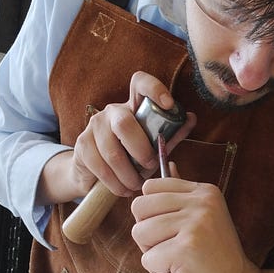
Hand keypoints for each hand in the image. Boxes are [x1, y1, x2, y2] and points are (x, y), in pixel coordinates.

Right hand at [39, 71, 195, 203]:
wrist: (94, 173)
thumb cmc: (132, 156)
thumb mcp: (153, 145)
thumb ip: (171, 134)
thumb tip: (190, 118)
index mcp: (134, 106)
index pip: (140, 83)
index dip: (154, 88)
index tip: (168, 104)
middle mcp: (113, 111)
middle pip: (124, 123)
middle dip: (141, 150)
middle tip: (150, 166)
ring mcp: (94, 126)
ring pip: (112, 152)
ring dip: (129, 175)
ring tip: (137, 185)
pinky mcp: (82, 145)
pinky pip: (101, 168)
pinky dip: (116, 184)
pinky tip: (124, 189)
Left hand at [131, 169, 273, 272]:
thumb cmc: (215, 260)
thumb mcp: (203, 220)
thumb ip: (183, 195)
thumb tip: (168, 165)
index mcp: (205, 191)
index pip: (150, 187)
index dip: (152, 214)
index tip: (175, 231)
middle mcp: (202, 202)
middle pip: (139, 207)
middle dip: (148, 234)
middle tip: (175, 249)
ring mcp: (196, 225)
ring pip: (140, 233)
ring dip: (154, 255)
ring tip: (180, 262)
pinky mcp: (187, 250)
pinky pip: (148, 259)